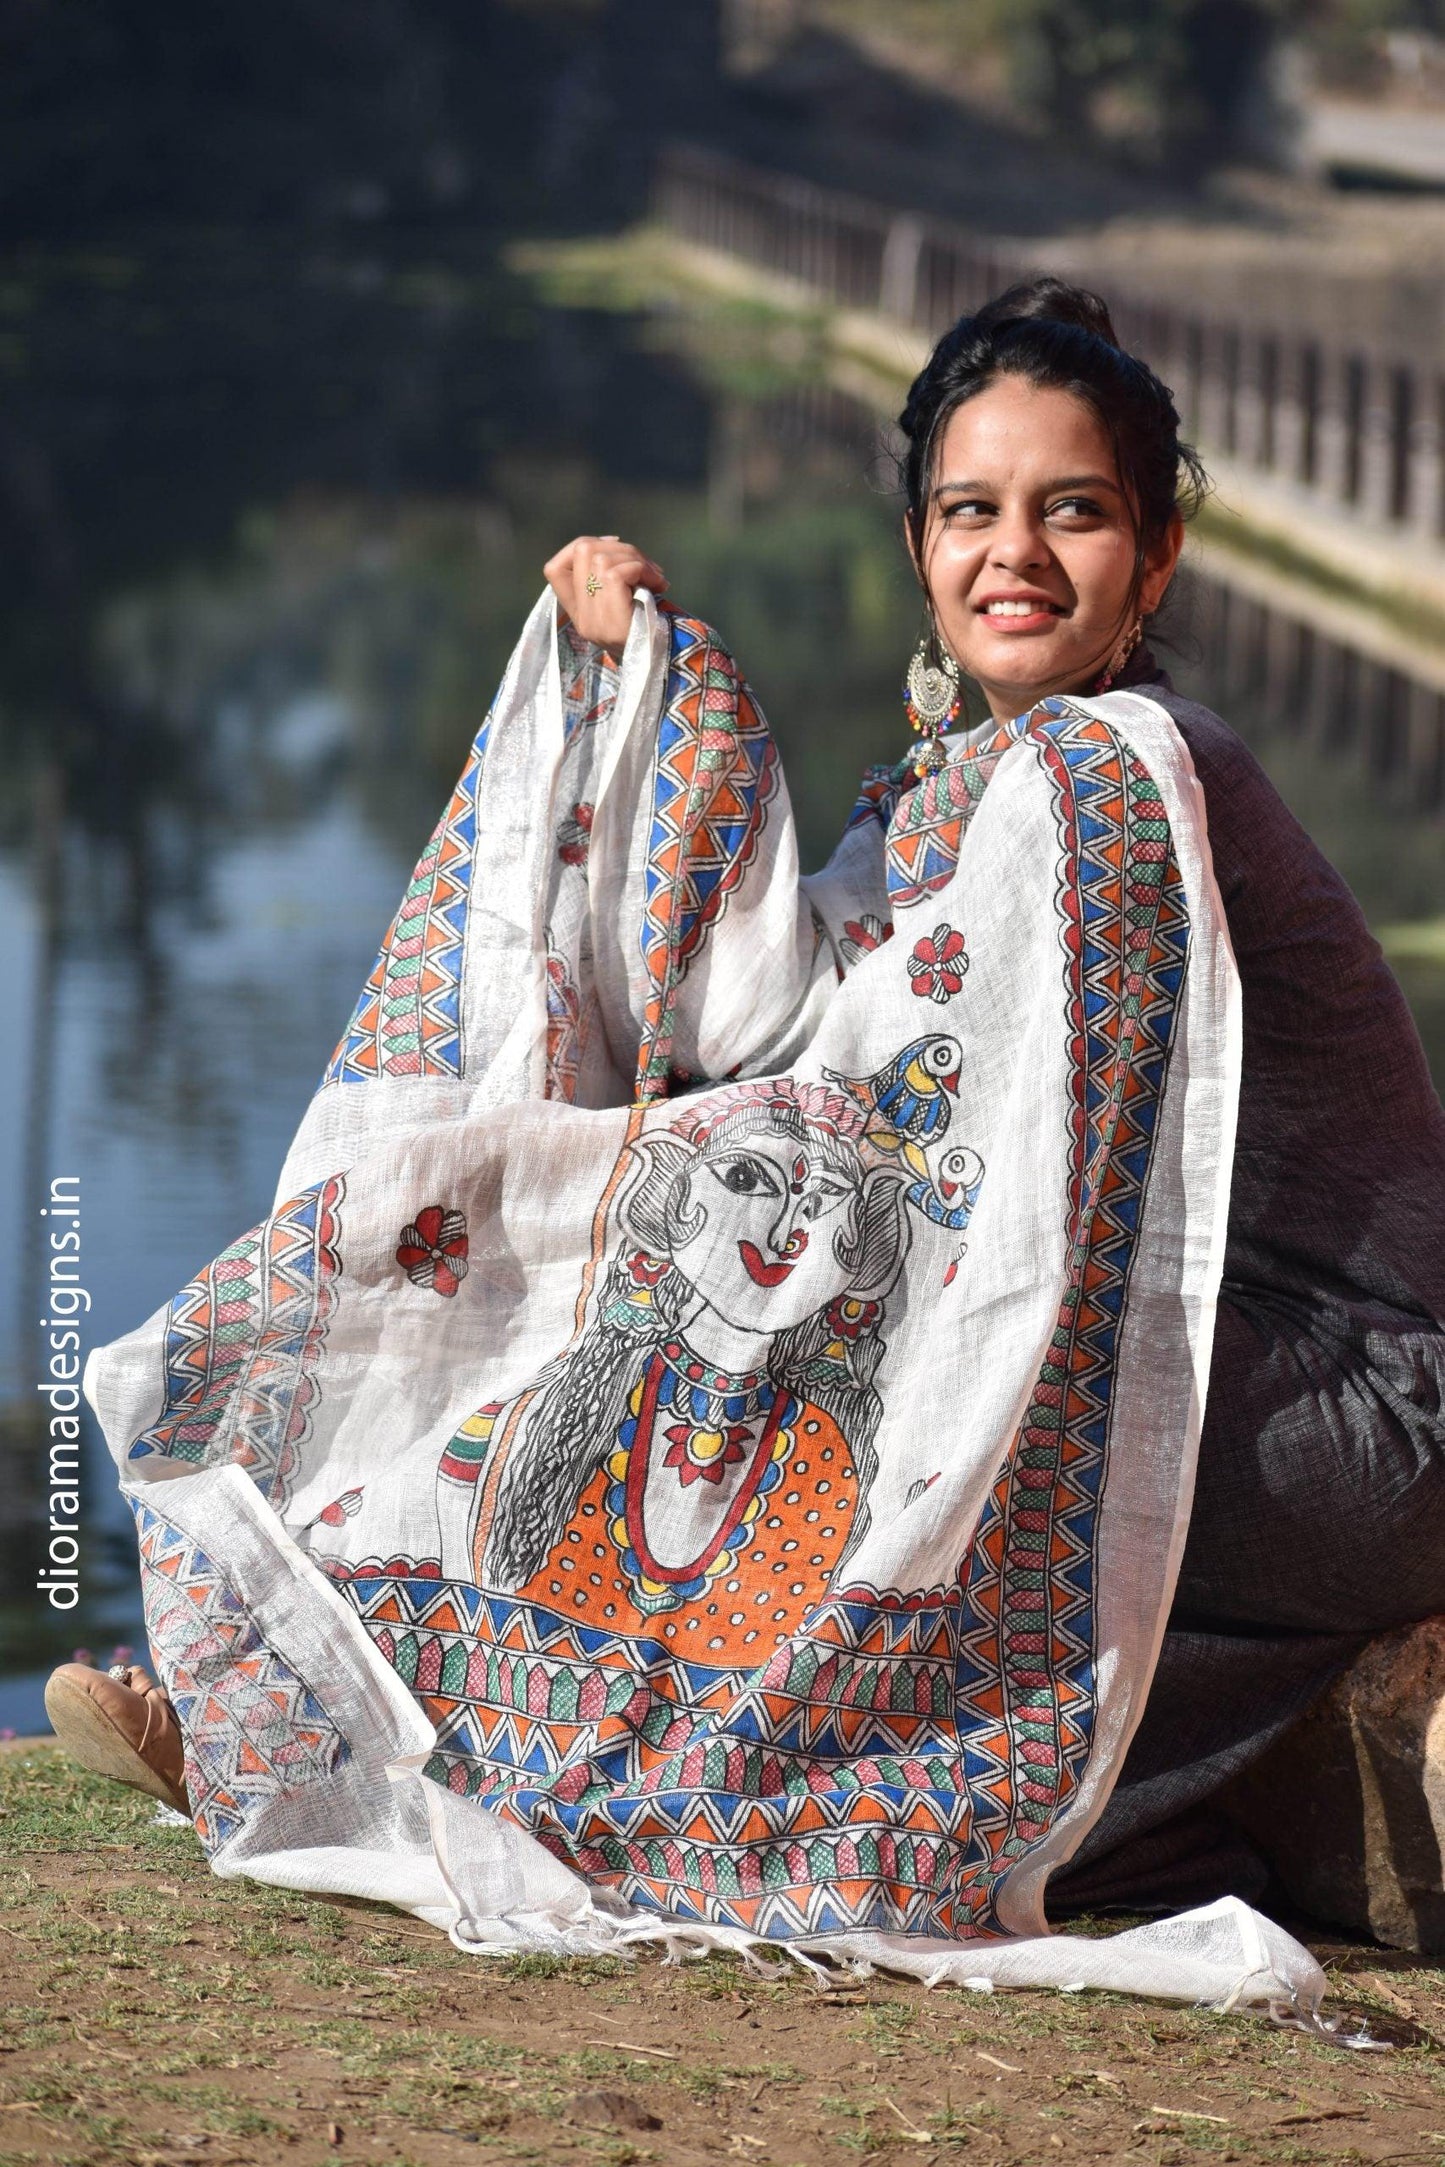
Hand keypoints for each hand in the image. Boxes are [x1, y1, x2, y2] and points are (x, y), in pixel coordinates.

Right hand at [543, 534, 668, 652]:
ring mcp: (595, 622)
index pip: (553, 570)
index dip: (577, 547)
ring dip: (635, 558)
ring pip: (601, 559)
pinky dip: (642, 570)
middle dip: (618, 547)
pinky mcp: (612, 622)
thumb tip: (612, 543)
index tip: (612, 545)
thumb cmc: (656, 629)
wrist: (672, 663)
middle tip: (645, 564)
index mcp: (581, 615)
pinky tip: (659, 585)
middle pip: (582, 551)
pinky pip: (617, 574)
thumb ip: (611, 579)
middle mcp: (583, 619)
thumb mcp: (627, 600)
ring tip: (656, 576)